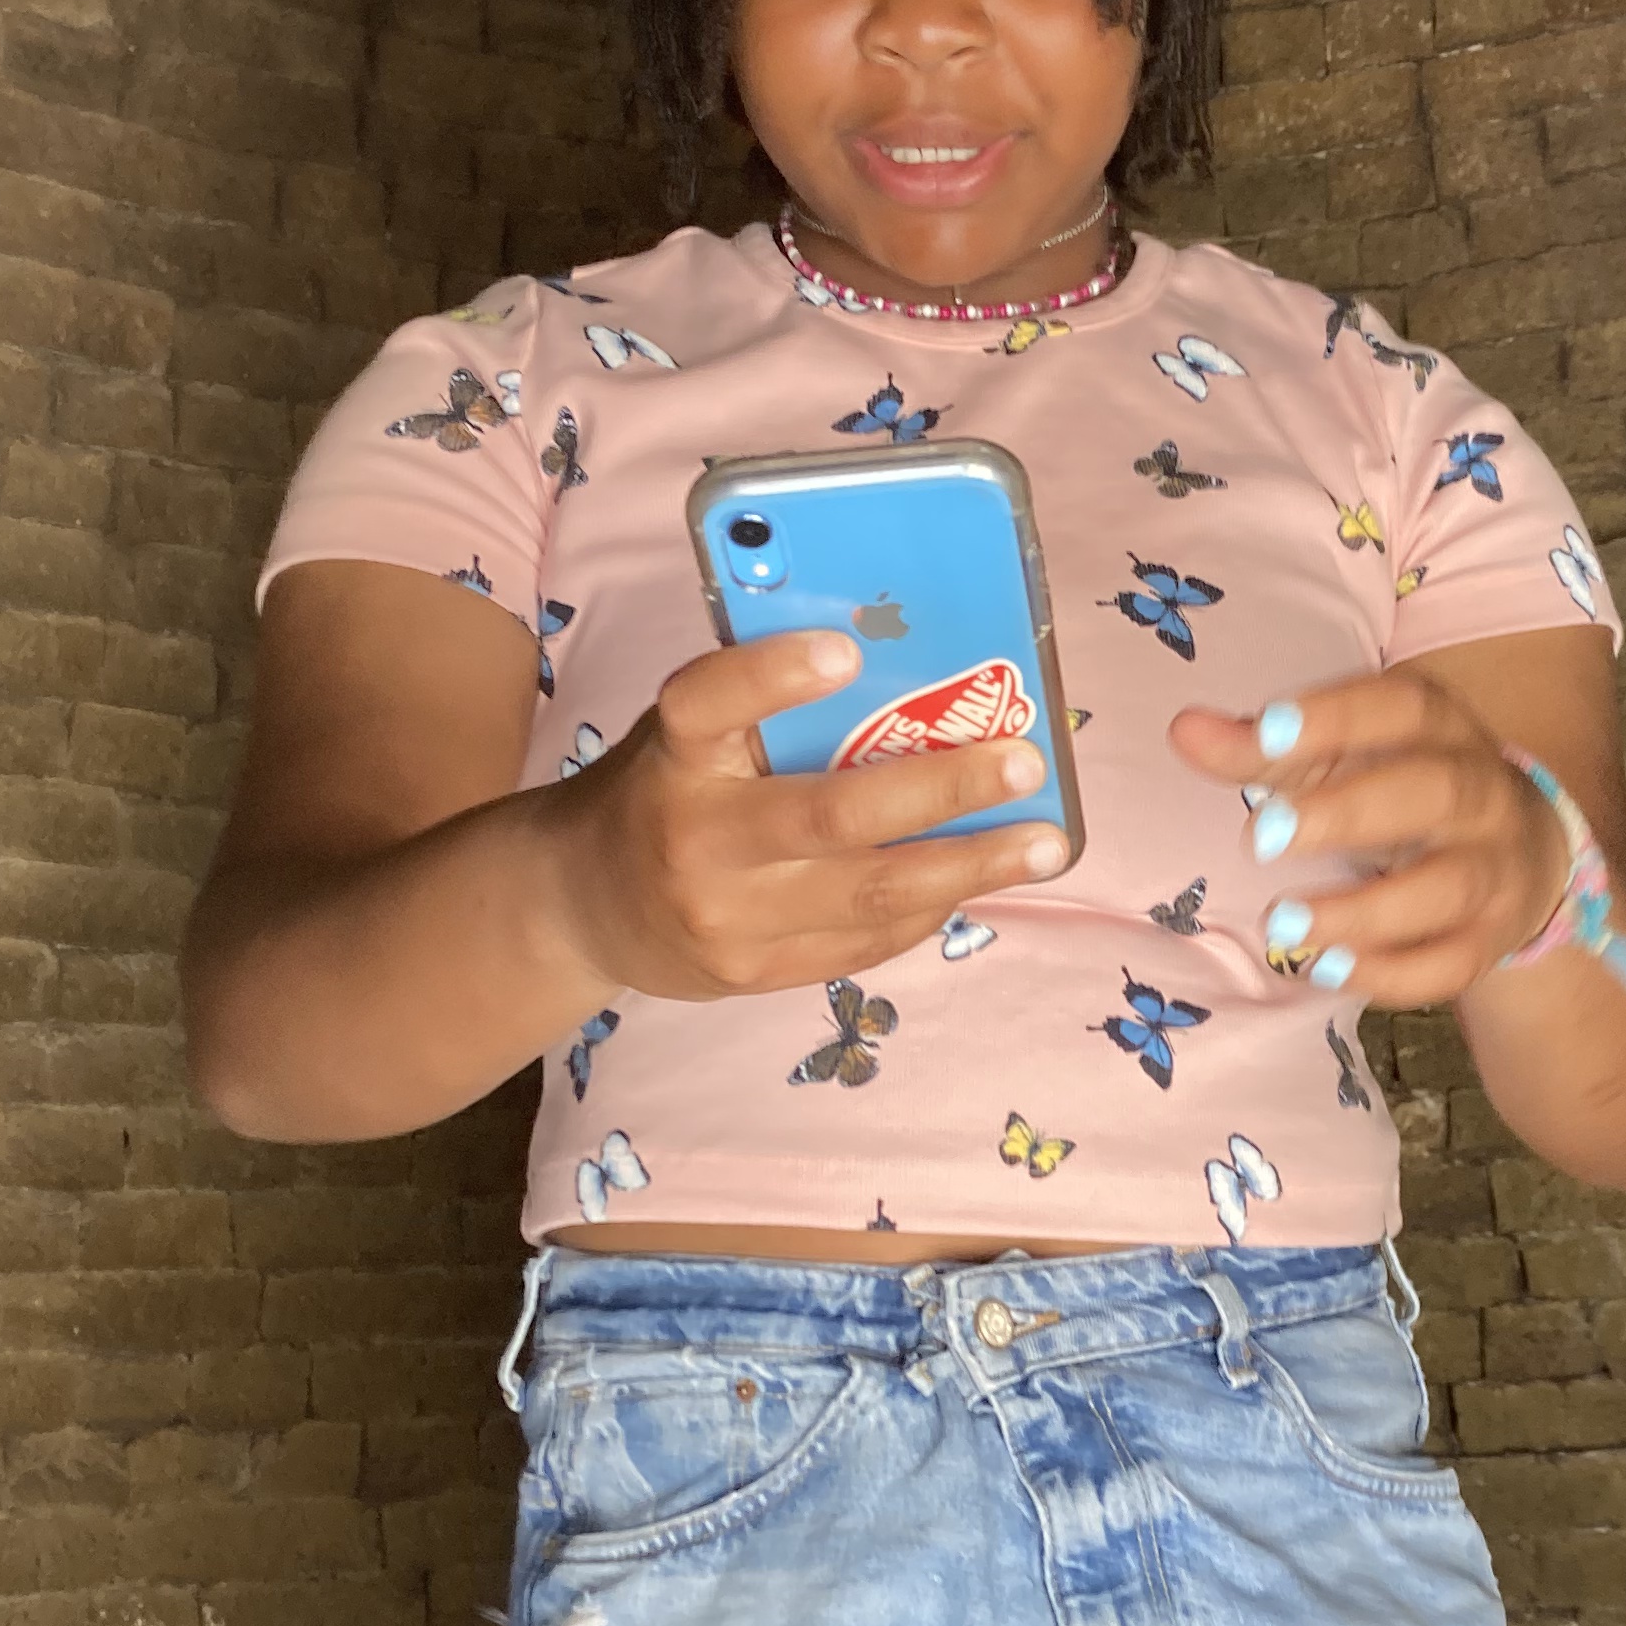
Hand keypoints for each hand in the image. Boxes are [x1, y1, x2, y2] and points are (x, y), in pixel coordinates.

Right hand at [548, 633, 1066, 999]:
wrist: (579, 908)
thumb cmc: (663, 789)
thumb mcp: (686, 734)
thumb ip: (763, 710)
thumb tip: (906, 663)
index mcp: (673, 757)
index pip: (708, 705)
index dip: (772, 677)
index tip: (846, 650)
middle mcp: (694, 839)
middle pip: (829, 815)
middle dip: (942, 788)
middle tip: (1026, 761)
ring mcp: (726, 919)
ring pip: (868, 895)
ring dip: (970, 865)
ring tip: (1046, 844)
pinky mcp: (753, 974)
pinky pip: (862, 944)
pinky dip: (930, 908)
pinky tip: (979, 878)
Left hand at [1167, 672, 1573, 1006]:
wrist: (1523, 856)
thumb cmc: (1403, 792)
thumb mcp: (1342, 759)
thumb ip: (1265, 749)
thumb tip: (1185, 730)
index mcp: (1440, 730)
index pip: (1401, 708)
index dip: (1335, 717)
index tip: (1264, 732)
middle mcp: (1481, 793)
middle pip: (1432, 793)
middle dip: (1347, 813)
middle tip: (1262, 837)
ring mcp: (1494, 870)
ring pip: (1449, 887)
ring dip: (1364, 910)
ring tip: (1282, 922)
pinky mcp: (1490, 941)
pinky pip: (1451, 964)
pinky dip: (1389, 974)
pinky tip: (1325, 970)